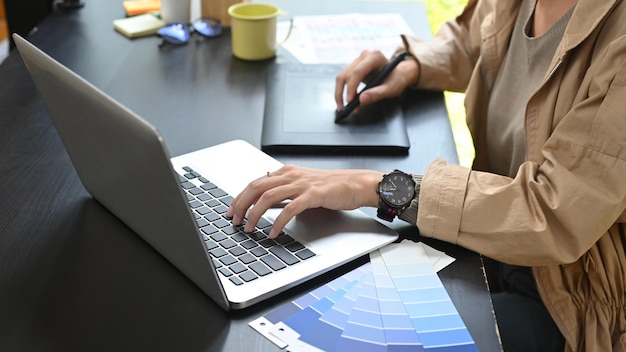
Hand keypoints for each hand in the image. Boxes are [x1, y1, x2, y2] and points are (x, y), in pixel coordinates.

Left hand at [226, 165, 383, 237]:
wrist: (355, 184)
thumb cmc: (330, 187)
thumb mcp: (302, 185)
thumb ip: (284, 191)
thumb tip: (263, 204)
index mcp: (286, 172)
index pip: (255, 182)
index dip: (240, 197)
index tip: (231, 211)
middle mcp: (291, 175)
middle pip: (256, 187)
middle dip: (241, 205)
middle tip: (235, 221)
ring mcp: (302, 184)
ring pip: (268, 197)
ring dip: (255, 214)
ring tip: (250, 229)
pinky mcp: (313, 195)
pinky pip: (290, 208)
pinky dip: (278, 222)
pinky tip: (274, 232)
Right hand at [335, 50, 419, 110]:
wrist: (398, 76)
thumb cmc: (396, 80)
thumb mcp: (391, 88)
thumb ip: (377, 94)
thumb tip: (362, 99)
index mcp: (375, 57)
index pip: (358, 71)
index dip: (352, 86)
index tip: (350, 100)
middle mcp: (364, 56)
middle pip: (347, 74)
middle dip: (344, 92)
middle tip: (345, 108)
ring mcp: (358, 61)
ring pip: (342, 76)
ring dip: (340, 92)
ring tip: (342, 107)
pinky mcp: (353, 67)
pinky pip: (343, 78)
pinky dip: (342, 91)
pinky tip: (344, 101)